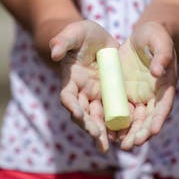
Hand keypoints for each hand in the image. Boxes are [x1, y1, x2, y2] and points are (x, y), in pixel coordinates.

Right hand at [49, 20, 117, 151]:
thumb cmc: (82, 34)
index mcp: (70, 80)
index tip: (78, 114)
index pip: (67, 97)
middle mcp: (82, 93)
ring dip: (102, 133)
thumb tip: (53, 53)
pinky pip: (114, 113)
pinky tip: (125, 134)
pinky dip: (118, 124)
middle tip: (97, 136)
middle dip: (88, 126)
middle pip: (83, 114)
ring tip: (108, 146)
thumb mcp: (74, 32)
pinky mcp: (110, 97)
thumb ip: (62, 41)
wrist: (98, 38)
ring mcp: (96, 96)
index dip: (71, 106)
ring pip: (98, 118)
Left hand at [118, 22, 176, 149]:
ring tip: (118, 144)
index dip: (158, 119)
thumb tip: (158, 72)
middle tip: (130, 145)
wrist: (140, 36)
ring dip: (127, 133)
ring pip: (134, 120)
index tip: (152, 131)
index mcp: (165, 86)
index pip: (163, 106)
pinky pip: (119, 111)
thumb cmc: (154, 35)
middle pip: (148, 119)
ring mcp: (138, 97)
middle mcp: (153, 96)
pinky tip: (106, 132)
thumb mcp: (159, 40)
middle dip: (140, 133)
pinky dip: (114, 123)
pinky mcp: (123, 94)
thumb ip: (162, 54)